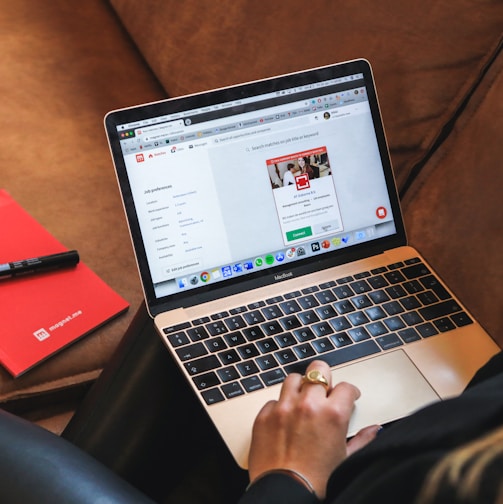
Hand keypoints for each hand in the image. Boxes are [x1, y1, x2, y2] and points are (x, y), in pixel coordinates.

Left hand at [248, 360, 379, 497]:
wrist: (284, 495)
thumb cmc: (316, 482)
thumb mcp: (346, 460)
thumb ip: (362, 439)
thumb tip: (375, 430)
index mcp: (332, 414)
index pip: (345, 387)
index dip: (349, 391)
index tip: (348, 395)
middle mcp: (308, 405)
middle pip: (318, 369)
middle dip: (324, 377)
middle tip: (325, 390)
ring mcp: (284, 408)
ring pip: (293, 378)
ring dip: (300, 386)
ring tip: (302, 400)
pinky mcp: (264, 415)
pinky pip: (273, 400)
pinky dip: (280, 406)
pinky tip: (285, 419)